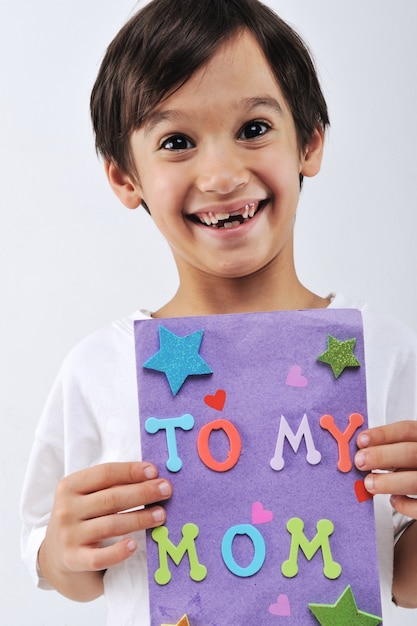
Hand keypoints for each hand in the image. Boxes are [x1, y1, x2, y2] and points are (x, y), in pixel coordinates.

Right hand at [38, 462, 171, 599]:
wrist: (55, 555)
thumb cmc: (81, 517)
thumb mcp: (87, 496)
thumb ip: (112, 485)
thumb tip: (151, 476)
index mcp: (70, 486)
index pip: (105, 473)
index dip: (131, 471)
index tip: (154, 471)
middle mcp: (66, 509)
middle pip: (111, 498)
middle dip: (142, 493)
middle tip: (166, 490)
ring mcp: (68, 536)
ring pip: (110, 525)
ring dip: (140, 518)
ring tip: (161, 514)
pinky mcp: (73, 560)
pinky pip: (99, 557)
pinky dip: (118, 552)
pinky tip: (134, 545)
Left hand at [355, 420, 416, 518]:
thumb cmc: (416, 465)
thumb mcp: (411, 450)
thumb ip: (394, 449)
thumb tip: (362, 451)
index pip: (407, 430)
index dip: (383, 434)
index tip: (361, 440)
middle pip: (410, 452)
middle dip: (381, 456)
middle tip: (360, 461)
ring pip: (414, 481)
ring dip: (387, 482)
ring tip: (369, 483)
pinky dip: (404, 504)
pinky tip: (394, 499)